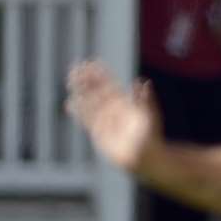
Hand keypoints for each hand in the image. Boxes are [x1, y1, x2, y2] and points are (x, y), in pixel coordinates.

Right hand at [66, 61, 163, 175]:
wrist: (143, 157)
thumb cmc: (150, 137)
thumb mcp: (149, 116)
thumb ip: (144, 100)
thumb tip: (141, 82)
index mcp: (124, 102)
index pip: (109, 84)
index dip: (100, 74)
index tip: (91, 63)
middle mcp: (113, 108)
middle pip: (96, 90)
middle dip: (86, 79)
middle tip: (76, 67)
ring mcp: (104, 119)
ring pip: (89, 102)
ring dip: (80, 91)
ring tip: (70, 81)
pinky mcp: (97, 132)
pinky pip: (85, 119)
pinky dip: (77, 111)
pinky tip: (69, 104)